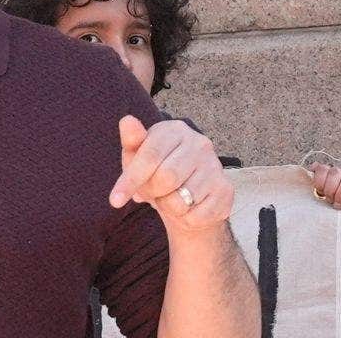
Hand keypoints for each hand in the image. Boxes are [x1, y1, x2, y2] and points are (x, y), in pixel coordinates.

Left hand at [109, 116, 233, 233]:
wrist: (188, 196)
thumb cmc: (155, 171)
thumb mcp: (136, 156)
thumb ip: (131, 141)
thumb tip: (127, 121)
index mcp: (174, 130)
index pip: (149, 156)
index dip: (130, 180)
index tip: (114, 200)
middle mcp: (200, 143)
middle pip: (166, 178)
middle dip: (152, 191)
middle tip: (151, 192)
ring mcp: (215, 166)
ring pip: (181, 200)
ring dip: (168, 206)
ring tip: (169, 197)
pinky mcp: (225, 190)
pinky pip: (196, 216)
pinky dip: (184, 219)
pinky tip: (187, 208)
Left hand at [310, 162, 340, 208]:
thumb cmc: (329, 209)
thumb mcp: (317, 197)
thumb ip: (313, 186)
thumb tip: (308, 173)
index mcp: (327, 174)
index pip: (322, 167)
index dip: (319, 179)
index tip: (318, 191)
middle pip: (334, 172)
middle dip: (329, 188)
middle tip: (328, 200)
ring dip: (339, 195)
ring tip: (337, 205)